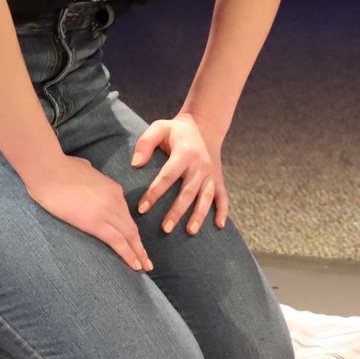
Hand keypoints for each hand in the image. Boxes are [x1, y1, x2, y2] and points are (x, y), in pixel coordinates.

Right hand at [25, 155, 152, 271]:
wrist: (48, 170)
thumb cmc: (59, 168)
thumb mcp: (83, 168)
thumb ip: (89, 174)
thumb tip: (86, 172)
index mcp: (113, 189)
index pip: (124, 214)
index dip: (130, 230)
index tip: (134, 242)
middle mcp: (115, 200)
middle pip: (132, 228)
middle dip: (140, 246)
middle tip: (147, 261)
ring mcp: (108, 211)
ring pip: (129, 236)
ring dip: (138, 254)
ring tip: (145, 267)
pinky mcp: (95, 223)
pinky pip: (118, 242)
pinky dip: (129, 255)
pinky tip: (135, 265)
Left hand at [133, 114, 229, 234]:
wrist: (204, 126)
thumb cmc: (176, 131)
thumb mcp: (159, 127)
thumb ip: (146, 142)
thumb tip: (135, 164)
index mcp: (184, 153)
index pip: (168, 176)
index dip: (154, 193)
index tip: (142, 209)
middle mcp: (200, 165)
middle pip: (188, 192)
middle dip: (177, 211)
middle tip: (165, 229)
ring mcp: (211, 174)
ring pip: (206, 197)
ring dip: (199, 215)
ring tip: (190, 232)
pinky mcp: (218, 179)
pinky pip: (223, 196)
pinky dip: (223, 211)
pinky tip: (219, 226)